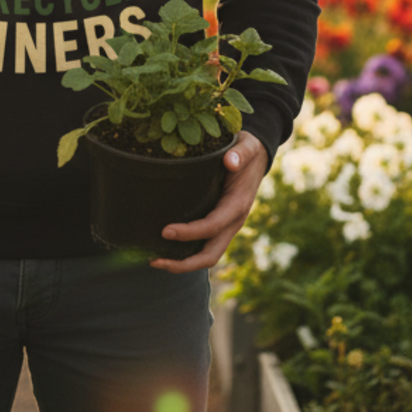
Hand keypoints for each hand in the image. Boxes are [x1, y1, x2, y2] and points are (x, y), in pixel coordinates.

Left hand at [151, 131, 267, 273]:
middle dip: (184, 263)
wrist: (257, 158)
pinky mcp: (219, 225)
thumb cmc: (248, 152)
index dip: (190, 232)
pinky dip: (186, 253)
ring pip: (207, 255)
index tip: (165, 231)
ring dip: (183, 264)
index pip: (212, 226)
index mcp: (237, 205)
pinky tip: (165, 249)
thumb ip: (240, 153)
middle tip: (154, 260)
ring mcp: (227, 227)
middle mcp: (233, 222)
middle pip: (211, 254)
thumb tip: (230, 161)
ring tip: (155, 261)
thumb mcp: (247, 147)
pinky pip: (204, 246)